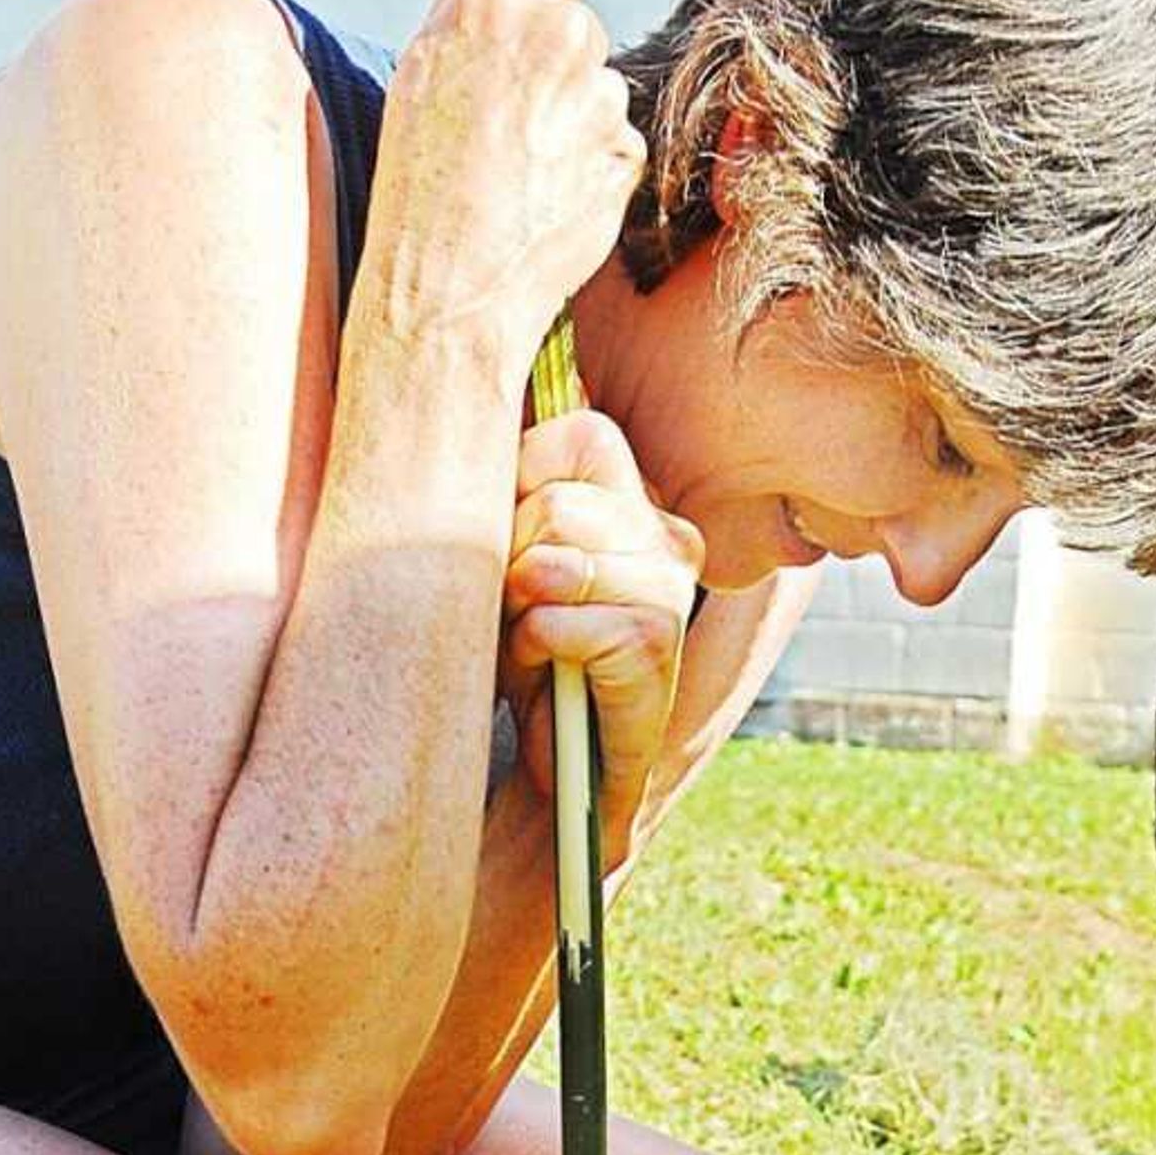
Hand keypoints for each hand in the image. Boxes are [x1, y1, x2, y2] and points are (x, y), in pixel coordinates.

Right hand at [373, 0, 643, 361]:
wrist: (454, 288)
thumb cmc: (423, 180)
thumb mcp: (425, 62)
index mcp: (500, 0)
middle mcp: (561, 37)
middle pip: (575, 25)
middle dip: (551, 60)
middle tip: (503, 122)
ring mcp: (601, 99)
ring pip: (595, 89)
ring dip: (569, 119)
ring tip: (518, 169)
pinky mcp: (626, 154)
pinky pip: (612, 144)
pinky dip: (589, 166)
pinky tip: (545, 197)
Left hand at [499, 410, 704, 864]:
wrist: (562, 762)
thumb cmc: (527, 651)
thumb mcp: (509, 553)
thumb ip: (510, 488)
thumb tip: (487, 391)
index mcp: (637, 500)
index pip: (578, 436)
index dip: (519, 483)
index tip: (509, 542)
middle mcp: (666, 536)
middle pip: (556, 503)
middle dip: (510, 556)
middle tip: (514, 607)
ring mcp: (669, 590)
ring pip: (557, 558)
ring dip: (519, 607)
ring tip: (525, 639)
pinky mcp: (656, 645)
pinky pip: (562, 619)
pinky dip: (533, 647)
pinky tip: (543, 671)